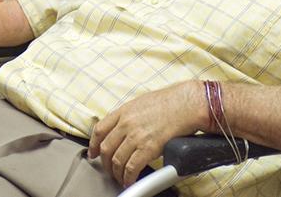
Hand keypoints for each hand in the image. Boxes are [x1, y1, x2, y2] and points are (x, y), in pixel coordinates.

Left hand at [88, 80, 207, 186]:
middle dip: (106, 163)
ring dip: (117, 173)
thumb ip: (131, 114)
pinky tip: (130, 179)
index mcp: (125, 110)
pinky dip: (128, 177)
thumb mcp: (143, 101)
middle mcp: (127, 123)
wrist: (186, 103)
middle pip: (106, 148)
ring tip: (121, 177)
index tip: (94, 153)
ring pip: (117, 160)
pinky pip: (131, 168)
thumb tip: (126, 125)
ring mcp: (136, 136)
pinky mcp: (148, 148)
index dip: (94, 144)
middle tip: (110, 169)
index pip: (100, 129)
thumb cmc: (171, 101)